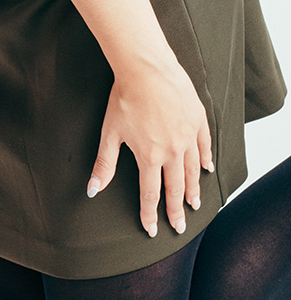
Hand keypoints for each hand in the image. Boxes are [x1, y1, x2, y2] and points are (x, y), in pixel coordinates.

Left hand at [88, 54, 213, 237]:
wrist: (147, 69)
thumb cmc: (125, 98)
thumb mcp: (110, 133)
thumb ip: (104, 164)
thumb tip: (92, 190)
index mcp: (150, 156)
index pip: (150, 194)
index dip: (150, 214)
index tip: (153, 230)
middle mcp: (172, 151)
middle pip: (176, 188)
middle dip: (177, 211)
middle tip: (180, 228)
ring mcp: (188, 136)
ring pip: (193, 171)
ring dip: (193, 190)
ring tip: (194, 205)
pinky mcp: (198, 120)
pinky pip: (205, 146)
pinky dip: (206, 159)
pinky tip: (206, 169)